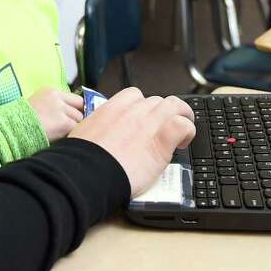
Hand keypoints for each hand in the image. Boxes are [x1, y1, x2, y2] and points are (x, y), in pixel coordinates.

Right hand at [28, 88, 83, 141]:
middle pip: (80, 106)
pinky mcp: (64, 122)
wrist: (14, 129)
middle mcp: (57, 97)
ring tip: (62, 133)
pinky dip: (71, 133)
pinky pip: (76, 128)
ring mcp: (61, 109)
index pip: (74, 97)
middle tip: (71, 127)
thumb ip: (54, 105)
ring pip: (79, 118)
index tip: (76, 115)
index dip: (77, 108)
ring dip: (74, 126)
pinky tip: (63, 136)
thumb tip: (73, 112)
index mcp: (50, 91)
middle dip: (77, 117)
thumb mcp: (38, 105)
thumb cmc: (23, 121)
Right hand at [69, 88, 195, 197]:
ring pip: (174, 105)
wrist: (89, 175)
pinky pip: (183, 124)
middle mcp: (132, 111)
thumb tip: (98, 137)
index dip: (143, 107)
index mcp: (112, 108)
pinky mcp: (162, 140)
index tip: (144, 119)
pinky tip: (183, 141)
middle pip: (156, 101)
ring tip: (182, 130)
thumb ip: (97, 128)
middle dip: (161, 114)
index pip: (134, 95)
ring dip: (180, 116)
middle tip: (162, 129)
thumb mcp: (84, 134)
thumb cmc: (84, 161)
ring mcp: (149, 122)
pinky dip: (187, 130)